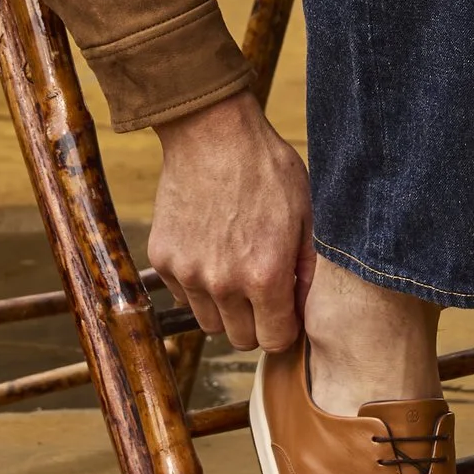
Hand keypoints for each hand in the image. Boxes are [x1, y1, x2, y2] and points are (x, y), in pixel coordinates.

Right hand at [147, 92, 312, 352]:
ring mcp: (188, 272)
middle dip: (256, 321)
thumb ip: (310, 267)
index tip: (285, 306)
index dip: (285, 326)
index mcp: (264, 275)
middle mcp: (222, 283)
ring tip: (235, 268)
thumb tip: (310, 306)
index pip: (274, 340)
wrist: (211, 132)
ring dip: (225, 307)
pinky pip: (183, 295)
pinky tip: (210, 249)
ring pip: (209, 322)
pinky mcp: (162, 259)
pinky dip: (197, 284)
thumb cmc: (266, 168)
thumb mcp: (306, 212)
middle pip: (240, 339)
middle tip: (262, 288)